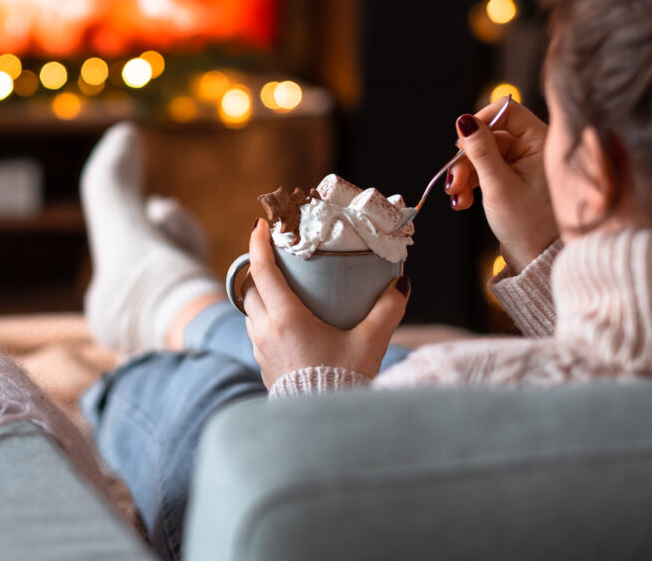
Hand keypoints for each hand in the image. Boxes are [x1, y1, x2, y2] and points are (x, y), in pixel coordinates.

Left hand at [241, 219, 410, 387]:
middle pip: (250, 288)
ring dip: (262, 296)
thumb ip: (387, 311)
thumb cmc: (342, 381)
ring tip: (285, 289)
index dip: (257, 243)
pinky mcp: (263, 366)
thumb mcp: (370, 343)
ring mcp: (260, 349)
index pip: (261, 270)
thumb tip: (401, 284)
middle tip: (278, 257)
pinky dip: (266, 319)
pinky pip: (257, 333)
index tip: (261, 224)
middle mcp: (265, 330)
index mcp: (285, 318)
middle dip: (259, 269)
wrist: (322, 426)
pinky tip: (290, 323)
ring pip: (251, 312)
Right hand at [446, 97, 558, 272]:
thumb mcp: (498, 186)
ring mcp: (523, 164)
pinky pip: (485, 170)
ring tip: (457, 199)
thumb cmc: (529, 225)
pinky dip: (471, 184)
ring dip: (465, 176)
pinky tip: (463, 201)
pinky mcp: (514, 179)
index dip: (479, 123)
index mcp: (541, 142)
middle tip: (454, 184)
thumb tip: (463, 120)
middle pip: (488, 137)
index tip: (461, 144)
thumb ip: (480, 151)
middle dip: (467, 161)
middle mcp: (534, 148)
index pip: (506, 112)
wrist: (538, 260)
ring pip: (483, 156)